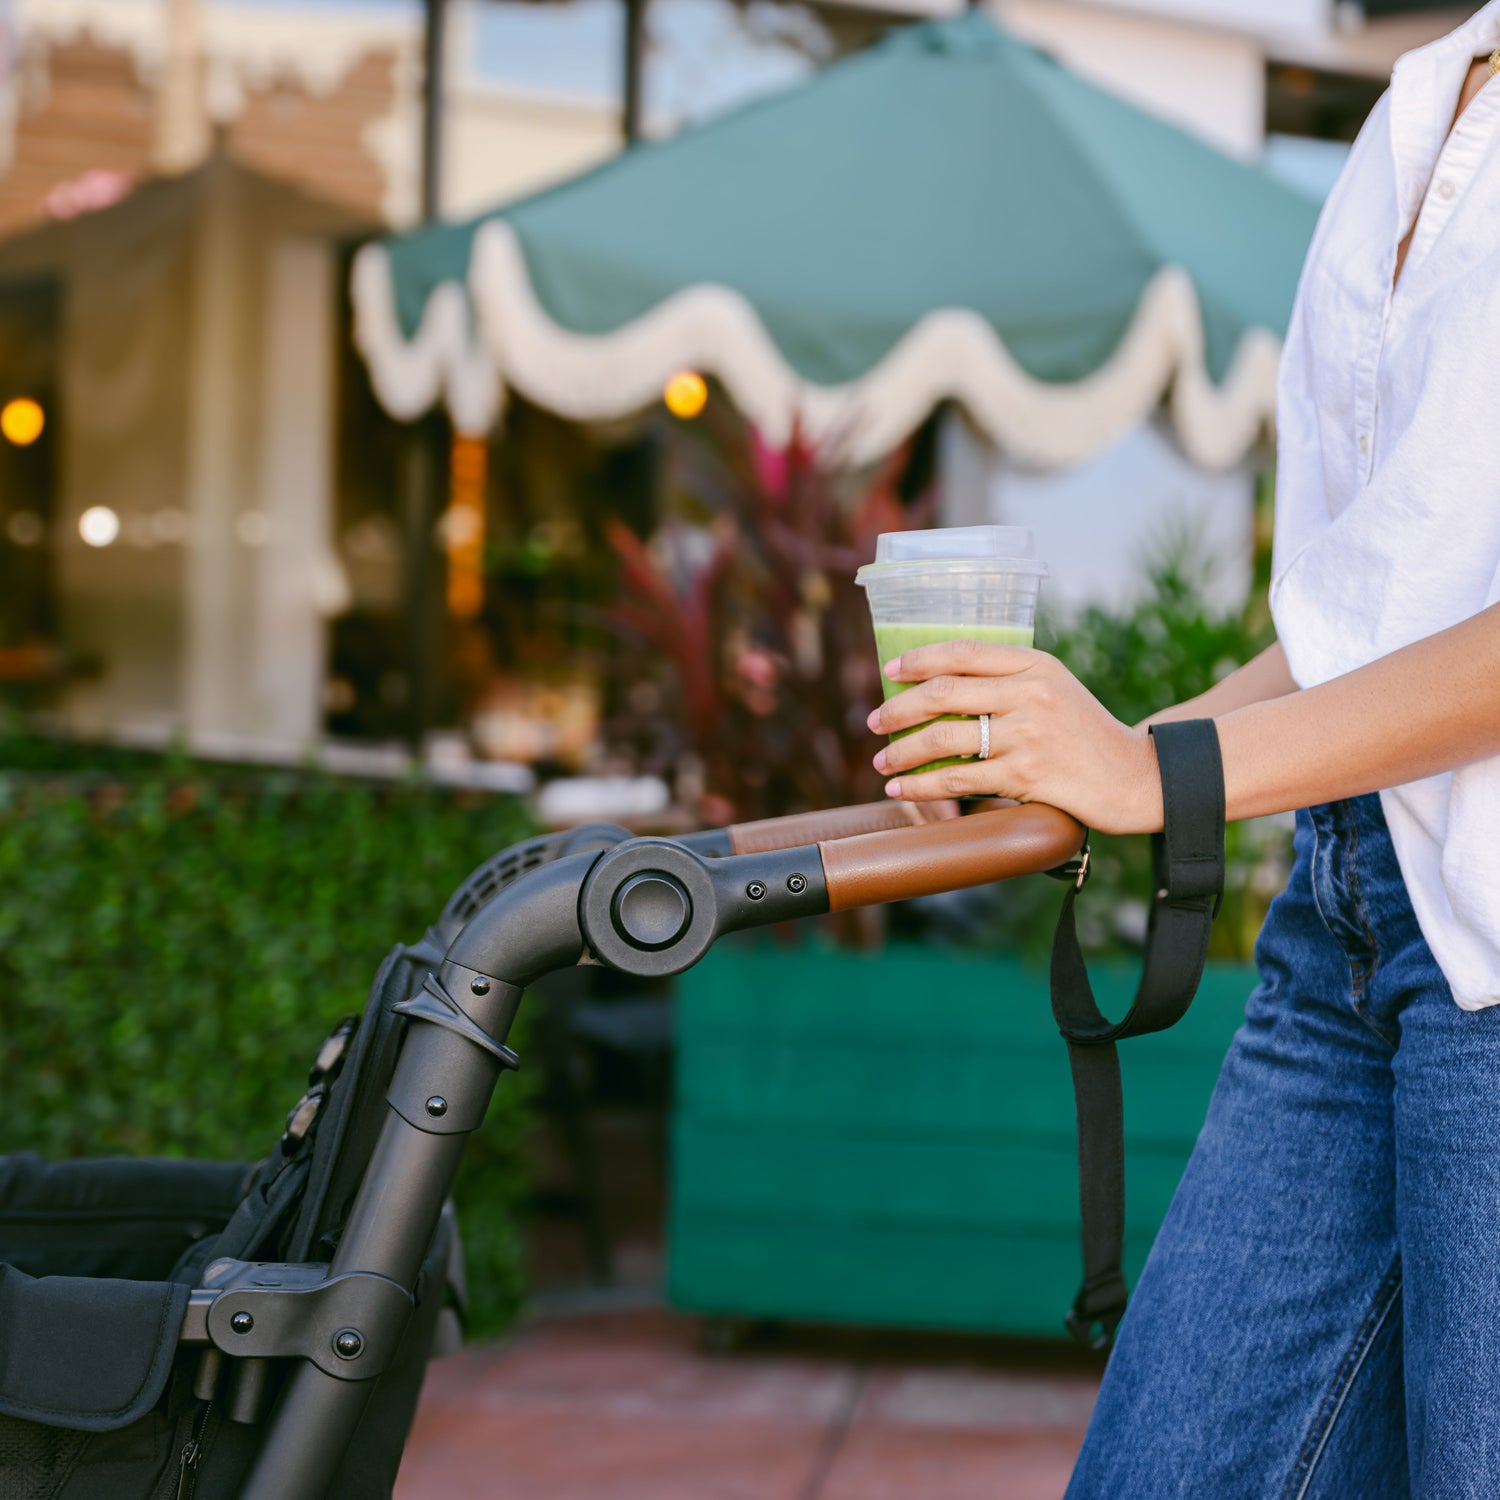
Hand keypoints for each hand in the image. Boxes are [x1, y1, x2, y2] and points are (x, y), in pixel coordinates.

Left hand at [866, 638, 1164, 834]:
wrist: (1135, 778)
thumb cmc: (1085, 734)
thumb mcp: (1055, 690)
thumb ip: (1008, 681)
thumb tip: (938, 685)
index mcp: (1036, 664)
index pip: (965, 651)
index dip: (920, 659)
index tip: (891, 671)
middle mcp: (1032, 693)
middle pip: (945, 692)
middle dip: (899, 708)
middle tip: (874, 723)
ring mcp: (1030, 734)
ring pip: (946, 737)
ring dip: (903, 750)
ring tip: (882, 761)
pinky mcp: (1028, 775)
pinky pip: (960, 778)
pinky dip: (923, 785)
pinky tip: (902, 789)